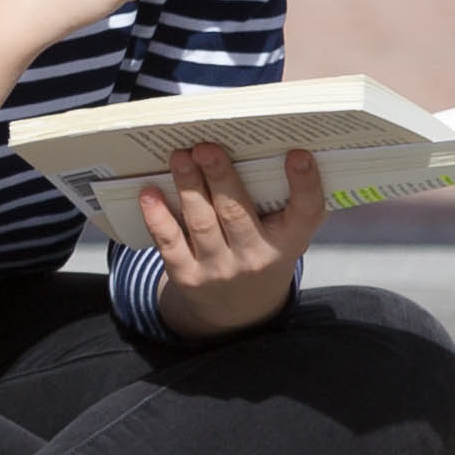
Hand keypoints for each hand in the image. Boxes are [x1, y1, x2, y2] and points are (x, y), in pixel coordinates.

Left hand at [142, 141, 323, 338]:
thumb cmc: (261, 252)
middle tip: (206, 147)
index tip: (298, 154)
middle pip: (237, 213)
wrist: (237, 310)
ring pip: (202, 223)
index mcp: (289, 241)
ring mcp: (220, 269)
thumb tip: (282, 144)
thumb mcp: (284, 234)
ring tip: (180, 156)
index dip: (305, 184)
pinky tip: (149, 193)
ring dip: (188, 186)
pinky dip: (158, 216)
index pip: (305, 212)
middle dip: (220, 177)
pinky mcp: (188, 276)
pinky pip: (170, 242)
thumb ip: (286, 199)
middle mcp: (257, 257)